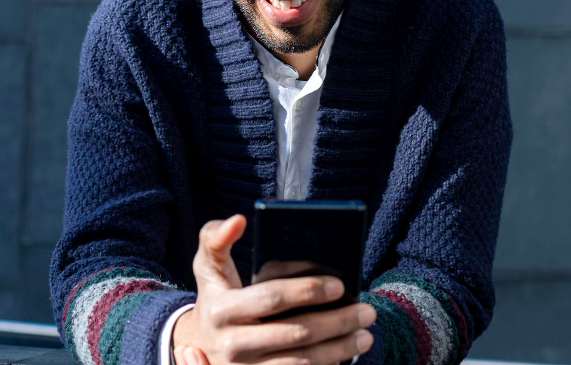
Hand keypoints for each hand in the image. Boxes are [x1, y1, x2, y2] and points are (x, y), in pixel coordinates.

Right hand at [172, 214, 376, 363]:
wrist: (202, 342)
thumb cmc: (217, 294)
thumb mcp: (208, 265)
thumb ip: (216, 238)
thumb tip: (237, 220)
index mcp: (221, 310)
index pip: (271, 298)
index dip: (306, 291)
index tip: (339, 285)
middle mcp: (231, 345)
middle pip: (295, 333)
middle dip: (337, 321)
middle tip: (367, 310)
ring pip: (302, 362)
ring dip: (339, 349)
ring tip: (366, 334)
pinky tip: (347, 352)